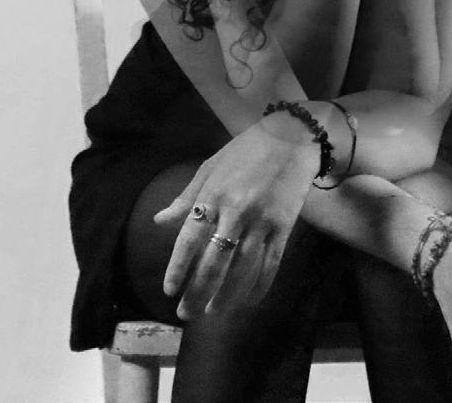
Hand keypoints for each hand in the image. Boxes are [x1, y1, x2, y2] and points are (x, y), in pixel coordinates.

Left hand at [153, 120, 318, 318]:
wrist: (291, 136)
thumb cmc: (246, 149)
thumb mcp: (211, 166)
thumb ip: (187, 196)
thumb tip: (159, 221)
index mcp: (213, 194)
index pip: (190, 239)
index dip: (178, 268)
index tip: (169, 290)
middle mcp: (236, 211)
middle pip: (214, 262)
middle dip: (198, 292)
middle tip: (187, 314)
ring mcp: (262, 221)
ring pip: (242, 269)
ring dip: (227, 296)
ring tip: (214, 313)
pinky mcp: (284, 226)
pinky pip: (270, 263)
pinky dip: (259, 286)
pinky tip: (248, 301)